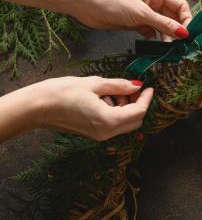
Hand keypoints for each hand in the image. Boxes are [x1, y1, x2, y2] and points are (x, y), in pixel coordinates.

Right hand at [0, 76, 153, 141]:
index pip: (138, 112)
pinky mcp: (93, 134)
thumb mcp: (93, 84)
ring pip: (125, 124)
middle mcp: (107, 132)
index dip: (146, 99)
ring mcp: (100, 135)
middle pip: (135, 122)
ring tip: (112, 91)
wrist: (36, 107)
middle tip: (132, 88)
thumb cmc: (60, 93)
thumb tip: (136, 85)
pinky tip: (104, 99)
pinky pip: (113, 125)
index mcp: (108, 120)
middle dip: (137, 104)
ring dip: (126, 108)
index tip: (148, 87)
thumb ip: (118, 85)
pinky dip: (116, 112)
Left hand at [69, 0, 192, 39]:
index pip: (180, 5)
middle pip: (173, 17)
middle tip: (182, 46)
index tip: (188, 35)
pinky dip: (156, 40)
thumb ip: (164, 24)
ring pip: (163, 26)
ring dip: (168, 38)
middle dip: (178, 31)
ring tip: (170, 50)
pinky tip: (158, 48)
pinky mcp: (137, 23)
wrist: (85, 4)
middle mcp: (153, 1)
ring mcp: (145, 12)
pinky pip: (152, 32)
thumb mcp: (141, 13)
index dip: (186, 19)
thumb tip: (184, 33)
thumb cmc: (112, 0)